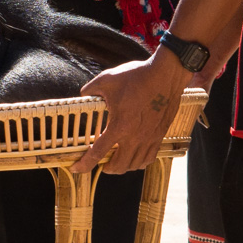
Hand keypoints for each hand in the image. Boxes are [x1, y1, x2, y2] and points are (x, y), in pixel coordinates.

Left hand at [70, 50, 191, 175]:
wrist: (166, 74)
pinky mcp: (160, 134)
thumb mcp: (107, 79)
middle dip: (107, 168)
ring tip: (117, 161)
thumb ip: (91, 89)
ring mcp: (149, 138)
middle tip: (102, 163)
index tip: (76, 168)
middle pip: (119, 166)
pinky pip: (150, 158)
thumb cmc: (137, 77)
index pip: (98, 152)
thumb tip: (83, 94)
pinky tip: (135, 156)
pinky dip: (140, 162)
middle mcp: (135, 137)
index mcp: (119, 125)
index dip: (85, 164)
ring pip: (135, 165)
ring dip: (123, 166)